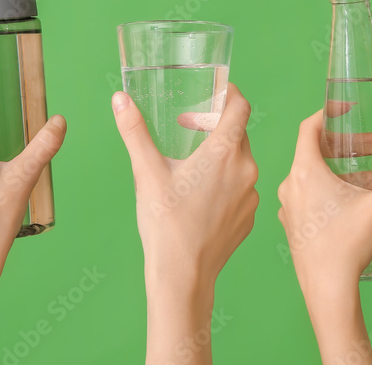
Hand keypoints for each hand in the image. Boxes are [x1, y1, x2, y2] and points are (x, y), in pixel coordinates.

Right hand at [112, 83, 256, 364]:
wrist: (183, 276)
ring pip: (241, 161)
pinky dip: (225, 181)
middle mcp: (246, 170)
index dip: (227, 94)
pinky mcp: (249, 216)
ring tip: (191, 164)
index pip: (241, 106)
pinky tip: (200, 194)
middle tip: (188, 128)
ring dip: (220, 154)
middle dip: (215, 124)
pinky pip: (242, 187)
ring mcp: (251, 195)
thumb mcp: (146, 172)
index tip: (210, 94)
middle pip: (239, 132)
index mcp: (225, 152)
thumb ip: (134, 131)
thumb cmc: (165, 223)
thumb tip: (120, 99)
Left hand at [277, 110, 371, 364]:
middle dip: (349, 145)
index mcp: (304, 172)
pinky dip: (331, 189)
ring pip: (314, 175)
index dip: (328, 112)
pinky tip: (354, 199)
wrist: (327, 290)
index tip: (347, 109)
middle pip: (317, 151)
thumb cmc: (347, 246)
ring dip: (342, 168)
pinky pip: (310, 196)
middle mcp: (290, 185)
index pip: (309, 127)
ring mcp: (288, 206)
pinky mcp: (293, 224)